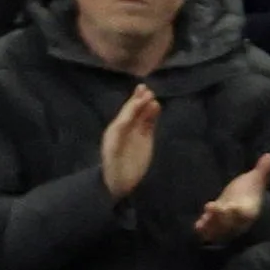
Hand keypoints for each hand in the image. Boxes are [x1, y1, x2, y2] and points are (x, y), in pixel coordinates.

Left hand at [101, 85, 159, 200]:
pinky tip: (157, 108)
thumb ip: (119, 133)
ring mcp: (137, 132)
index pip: (126, 113)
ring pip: (143, 115)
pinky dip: (153, 115)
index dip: (134, 104)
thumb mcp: (113, 148)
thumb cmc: (113, 164)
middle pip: (134, 110)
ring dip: (147, 106)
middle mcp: (126, 127)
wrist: (119, 180)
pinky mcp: (146, 139)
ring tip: (153, 98)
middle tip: (147, 89)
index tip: (142, 96)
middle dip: (139, 100)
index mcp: (116, 128)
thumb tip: (126, 120)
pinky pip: (149, 124)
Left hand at [195, 153, 269, 244]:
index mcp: (248, 210)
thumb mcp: (256, 178)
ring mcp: (225, 225)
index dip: (238, 211)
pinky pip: (209, 231)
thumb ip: (263, 169)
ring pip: (218, 229)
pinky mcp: (214, 225)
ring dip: (210, 225)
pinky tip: (198, 226)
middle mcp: (237, 221)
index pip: (244, 213)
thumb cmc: (250, 190)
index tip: (233, 207)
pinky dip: (204, 230)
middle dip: (221, 218)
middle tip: (212, 207)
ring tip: (202, 222)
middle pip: (229, 223)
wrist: (242, 202)